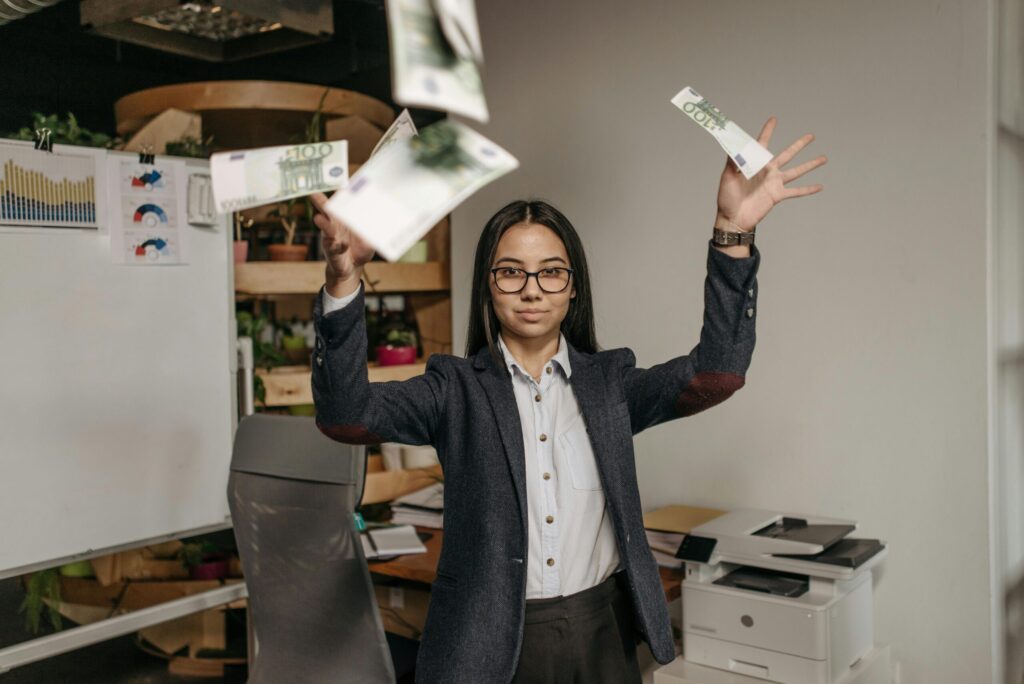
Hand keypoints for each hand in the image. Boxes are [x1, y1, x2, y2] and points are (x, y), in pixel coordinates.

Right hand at [310, 192, 374, 295]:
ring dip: (323, 223)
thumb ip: (374, 228)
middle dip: (321, 202)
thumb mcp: (370, 238)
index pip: (341, 203)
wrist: (352, 268)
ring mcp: (331, 237)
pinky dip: (339, 246)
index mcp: (344, 218)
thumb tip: (385, 218)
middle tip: (315, 195)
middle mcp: (335, 224)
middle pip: (326, 211)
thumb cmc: (360, 249)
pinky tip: (343, 245)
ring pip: (325, 228)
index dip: (341, 194)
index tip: (342, 185)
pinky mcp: (331, 250)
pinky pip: (333, 247)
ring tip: (318, 218)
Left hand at [715, 117, 825, 231]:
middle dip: (799, 145)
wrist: (732, 218)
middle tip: (811, 136)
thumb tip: (734, 147)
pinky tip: (820, 186)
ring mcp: (774, 183)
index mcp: (755, 164)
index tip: (774, 119)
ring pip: (797, 171)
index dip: (768, 131)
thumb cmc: (727, 198)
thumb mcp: (727, 177)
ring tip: (824, 158)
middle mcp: (768, 172)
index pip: (762, 144)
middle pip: (787, 154)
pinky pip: (796, 192)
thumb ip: (733, 162)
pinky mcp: (777, 196)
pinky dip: (808, 189)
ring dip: (810, 165)